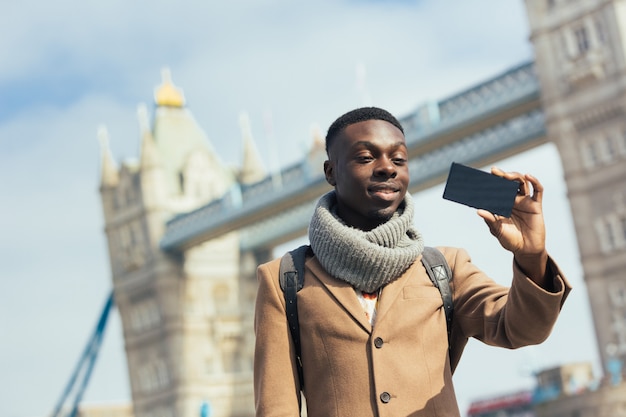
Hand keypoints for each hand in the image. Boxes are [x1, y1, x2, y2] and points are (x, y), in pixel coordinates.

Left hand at [477, 167, 548, 284]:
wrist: (526, 250)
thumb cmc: (510, 240)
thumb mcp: (498, 230)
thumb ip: (490, 220)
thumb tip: (478, 211)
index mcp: (502, 205)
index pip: (495, 190)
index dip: (490, 183)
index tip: (482, 177)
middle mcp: (513, 201)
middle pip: (508, 183)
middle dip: (501, 176)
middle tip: (493, 171)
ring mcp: (525, 202)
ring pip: (521, 183)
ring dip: (515, 176)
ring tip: (506, 176)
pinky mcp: (536, 205)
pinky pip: (538, 191)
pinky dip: (534, 181)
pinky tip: (528, 176)